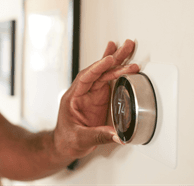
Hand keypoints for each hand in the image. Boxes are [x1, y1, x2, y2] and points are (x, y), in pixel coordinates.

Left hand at [53, 40, 139, 159]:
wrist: (65, 145)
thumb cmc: (67, 140)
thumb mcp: (81, 139)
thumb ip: (99, 136)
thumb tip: (118, 135)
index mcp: (73, 97)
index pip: (86, 78)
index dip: (98, 68)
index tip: (109, 60)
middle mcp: (82, 92)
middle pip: (98, 71)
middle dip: (112, 58)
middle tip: (126, 47)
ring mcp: (91, 94)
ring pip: (104, 73)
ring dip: (117, 61)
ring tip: (128, 48)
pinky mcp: (99, 99)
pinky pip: (108, 80)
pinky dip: (116, 70)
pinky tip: (121, 60)